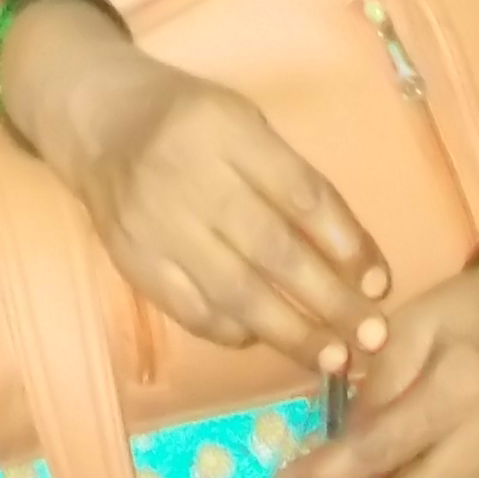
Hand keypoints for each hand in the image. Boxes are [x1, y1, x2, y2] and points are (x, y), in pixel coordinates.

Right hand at [1, 19, 386, 375]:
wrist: (98, 121)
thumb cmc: (189, 119)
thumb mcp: (243, 120)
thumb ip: (289, 178)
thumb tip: (352, 259)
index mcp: (227, 129)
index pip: (300, 192)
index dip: (346, 241)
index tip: (380, 281)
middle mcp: (190, 177)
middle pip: (272, 249)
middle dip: (330, 301)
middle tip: (372, 338)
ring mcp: (156, 224)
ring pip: (234, 291)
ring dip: (290, 332)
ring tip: (334, 358)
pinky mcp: (133, 261)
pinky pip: (192, 310)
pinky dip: (233, 331)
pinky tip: (262, 338)